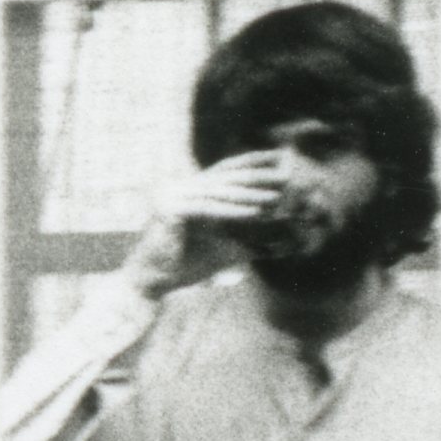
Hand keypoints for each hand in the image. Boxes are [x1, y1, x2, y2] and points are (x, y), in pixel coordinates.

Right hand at [124, 153, 299, 295]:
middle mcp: (180, 187)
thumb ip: (248, 237)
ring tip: (276, 198)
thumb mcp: (225, 246)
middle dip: (257, 179)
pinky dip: (233, 212)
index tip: (279, 158)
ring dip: (250, 196)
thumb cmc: (188, 264)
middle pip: (224, 178)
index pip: (224, 170)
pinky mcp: (170, 210)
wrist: (154, 281)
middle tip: (286, 178)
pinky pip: (208, 209)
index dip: (251, 163)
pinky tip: (256, 213)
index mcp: (190, 189)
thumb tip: (282, 240)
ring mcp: (172, 195)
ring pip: (218, 194)